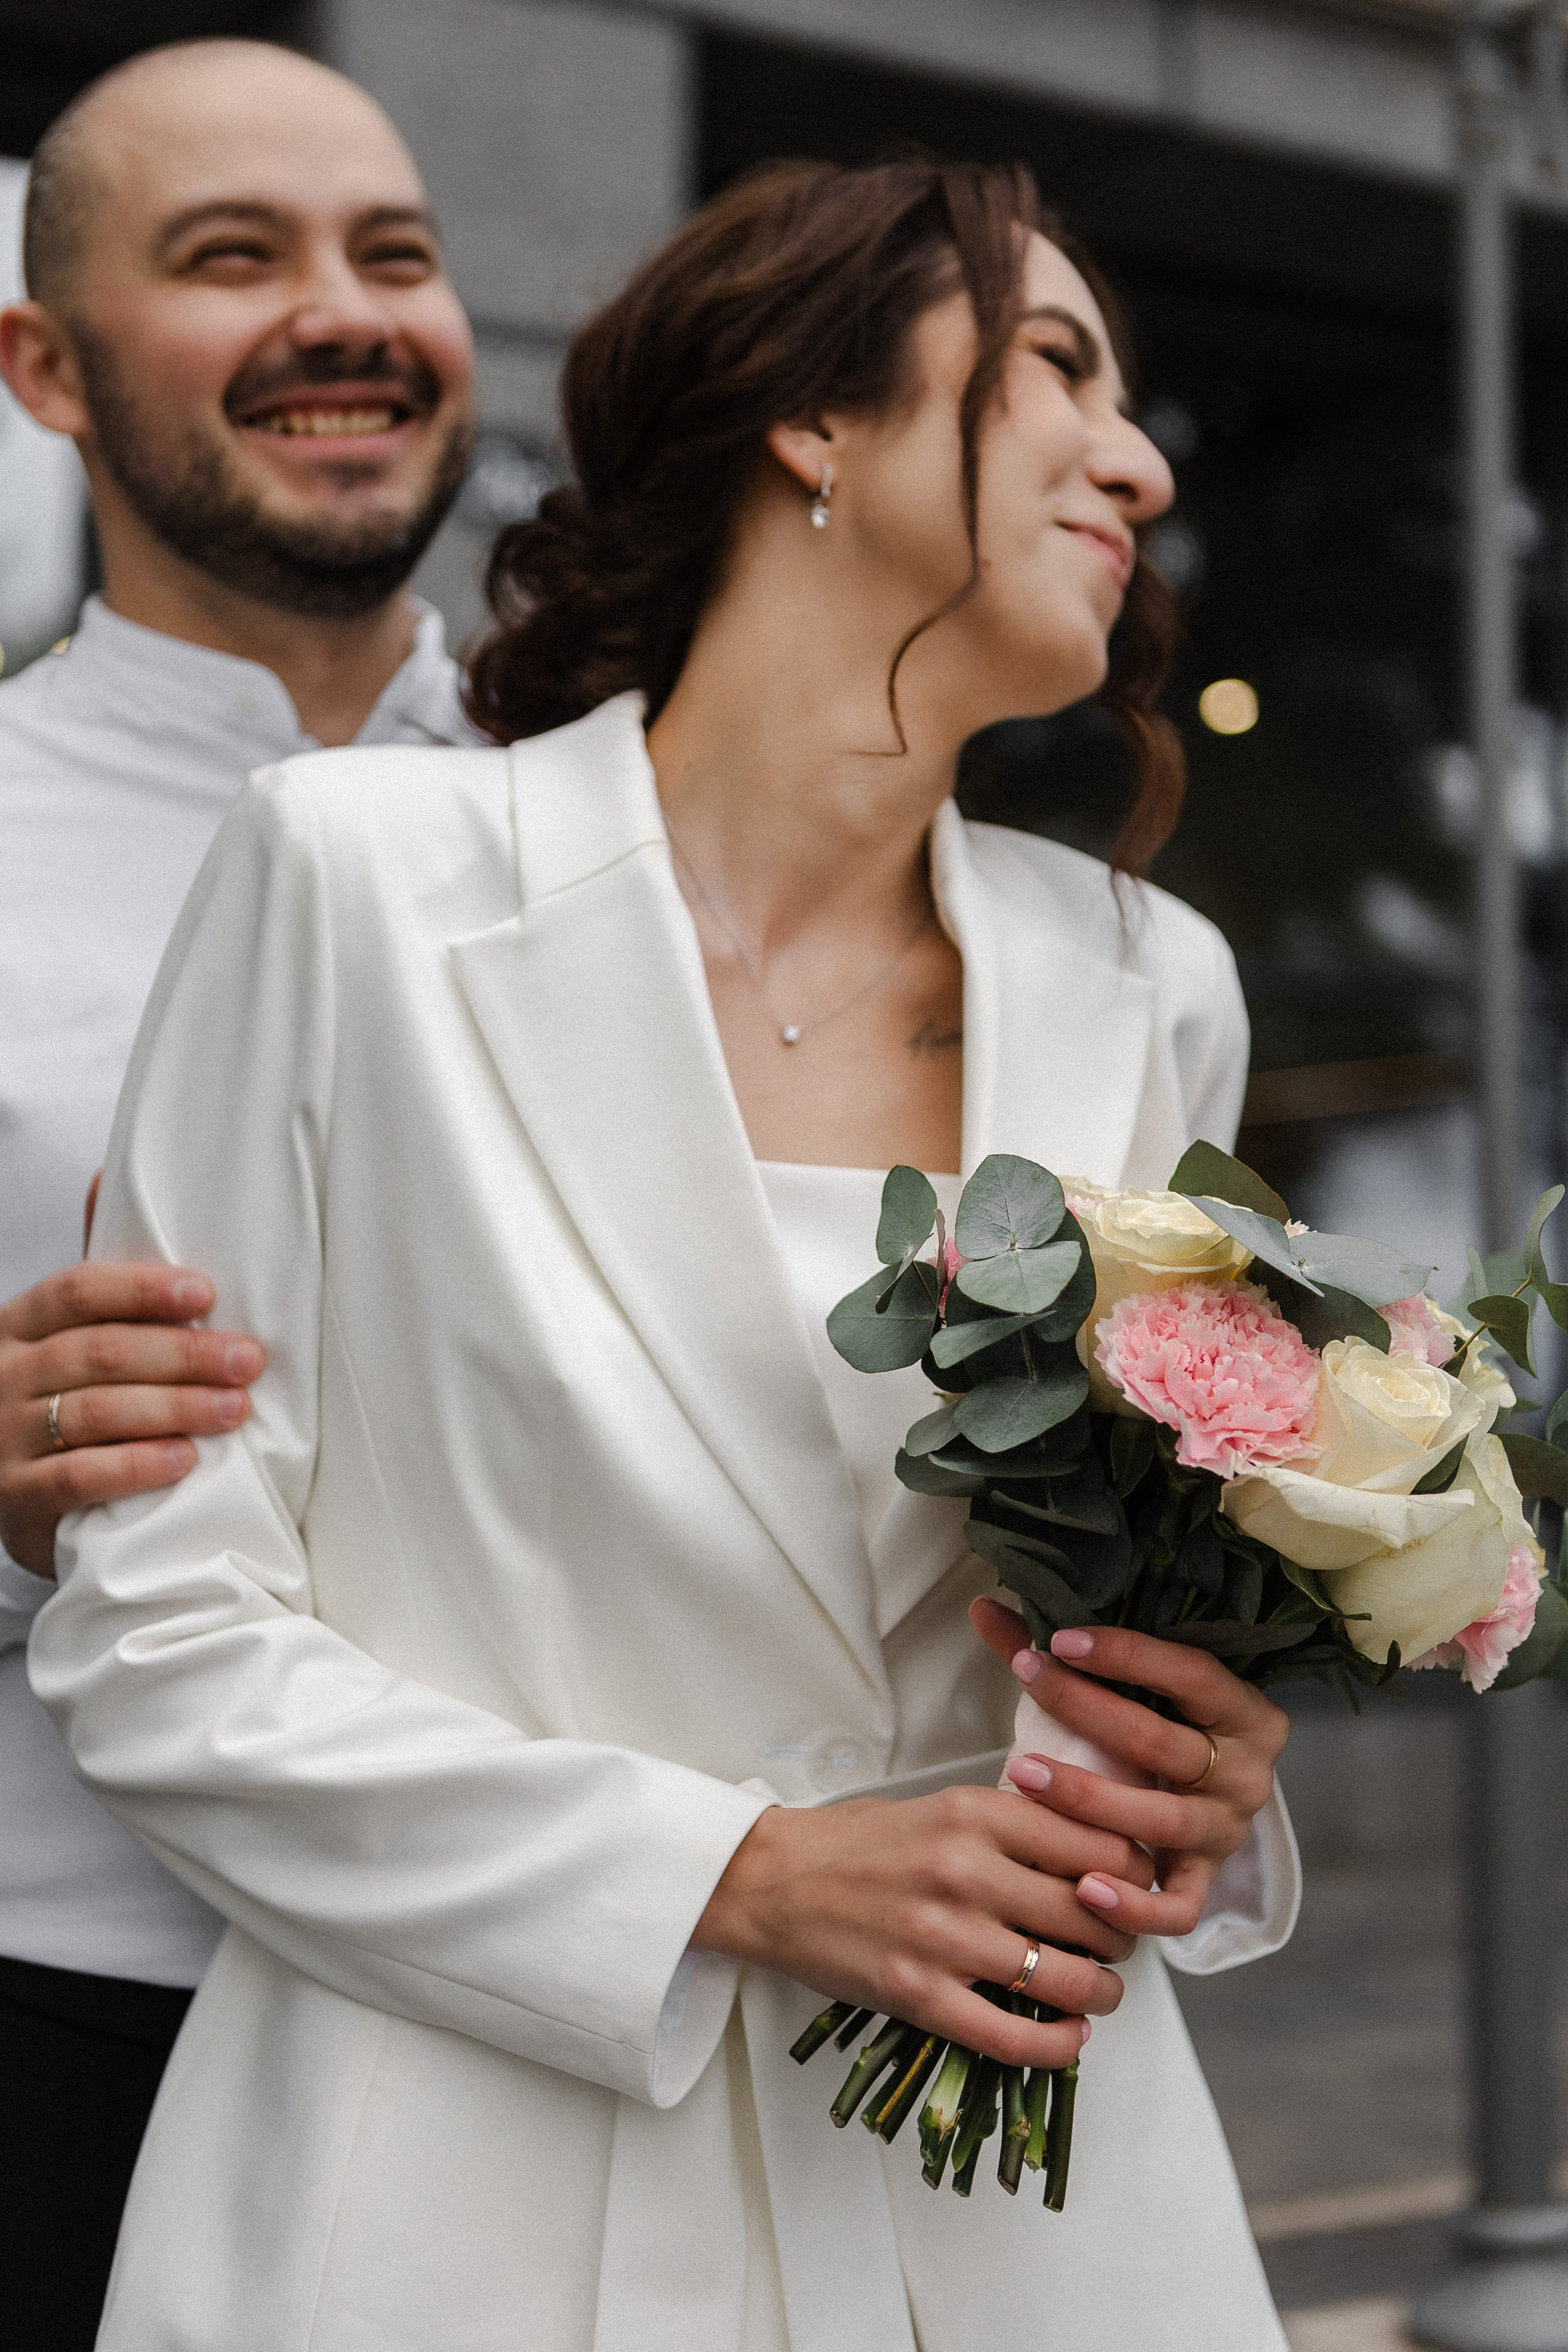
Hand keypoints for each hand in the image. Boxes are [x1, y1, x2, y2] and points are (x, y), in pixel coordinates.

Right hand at [0, 1263, 264, 1575]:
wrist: (19, 1496)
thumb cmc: (61, 1403)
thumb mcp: (67, 1341)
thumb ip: (96, 1286)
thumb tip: (102, 1185)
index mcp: (19, 1326)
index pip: (78, 1291)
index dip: (143, 1289)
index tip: (206, 1295)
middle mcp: (4, 1376)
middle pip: (100, 1352)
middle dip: (184, 1354)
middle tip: (247, 1361)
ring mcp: (5, 1437)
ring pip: (96, 1412)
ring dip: (176, 1407)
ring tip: (234, 1408)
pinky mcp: (17, 1499)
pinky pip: (80, 1476)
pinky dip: (137, 1465)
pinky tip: (184, 1459)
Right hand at [691, 1781, 1155, 2069]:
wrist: (772, 1882)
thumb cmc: (860, 1843)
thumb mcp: (943, 1807)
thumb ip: (1014, 1826)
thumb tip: (1097, 1858)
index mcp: (977, 1813)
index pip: (1099, 1846)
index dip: (1134, 1874)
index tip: (1132, 1888)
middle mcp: (969, 1871)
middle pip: (1095, 1915)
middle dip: (1122, 1938)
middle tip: (1116, 1944)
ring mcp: (945, 1938)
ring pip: (1069, 1980)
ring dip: (1101, 1995)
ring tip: (1097, 1992)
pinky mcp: (921, 1996)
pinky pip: (1016, 2039)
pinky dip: (1059, 2047)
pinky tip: (1068, 2038)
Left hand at [969, 1598, 1288, 1941]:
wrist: (1194, 1796)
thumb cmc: (1152, 1730)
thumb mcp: (1125, 1688)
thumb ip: (1058, 1652)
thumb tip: (982, 1607)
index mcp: (1243, 1712)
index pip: (1191, 1673)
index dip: (1127, 1654)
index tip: (1059, 1641)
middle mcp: (1246, 1774)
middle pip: (1162, 1743)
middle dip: (1087, 1710)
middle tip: (1028, 1684)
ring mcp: (1226, 1833)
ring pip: (1161, 1821)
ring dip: (1088, 1798)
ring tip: (1023, 1773)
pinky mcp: (1205, 1883)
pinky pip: (1177, 1907)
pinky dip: (1133, 1903)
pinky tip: (1082, 1886)